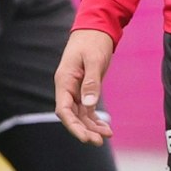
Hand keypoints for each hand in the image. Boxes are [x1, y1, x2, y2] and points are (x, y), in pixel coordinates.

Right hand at [54, 29, 116, 145]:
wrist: (96, 28)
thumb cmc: (93, 41)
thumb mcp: (93, 60)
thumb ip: (90, 83)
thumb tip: (89, 105)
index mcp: (64, 80)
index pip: (64, 110)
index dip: (73, 126)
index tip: (85, 137)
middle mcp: (68, 87)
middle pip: (72, 116)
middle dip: (84, 130)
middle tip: (99, 141)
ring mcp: (76, 89)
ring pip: (81, 114)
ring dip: (92, 127)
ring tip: (107, 136)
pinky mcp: (85, 88)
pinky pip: (88, 109)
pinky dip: (95, 119)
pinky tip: (106, 128)